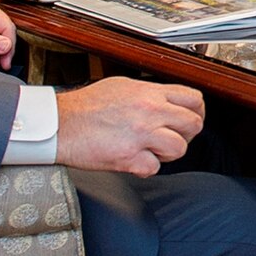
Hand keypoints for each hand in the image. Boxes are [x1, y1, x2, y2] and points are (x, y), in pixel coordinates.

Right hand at [55, 78, 205, 175]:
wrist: (59, 123)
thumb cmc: (85, 107)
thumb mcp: (122, 87)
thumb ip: (149, 94)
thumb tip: (166, 101)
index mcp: (149, 93)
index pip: (194, 98)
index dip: (196, 111)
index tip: (189, 118)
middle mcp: (150, 111)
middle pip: (194, 124)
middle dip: (186, 134)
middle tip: (171, 137)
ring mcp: (141, 134)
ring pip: (180, 148)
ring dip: (167, 153)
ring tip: (151, 149)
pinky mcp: (129, 157)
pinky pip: (154, 167)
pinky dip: (144, 168)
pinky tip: (133, 160)